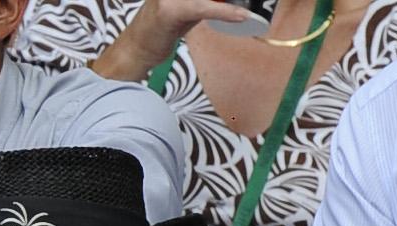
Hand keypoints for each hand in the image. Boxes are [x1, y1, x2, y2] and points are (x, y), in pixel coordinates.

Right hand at [94, 0, 249, 79]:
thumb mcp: (184, 8)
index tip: (242, 6)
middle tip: (261, 0)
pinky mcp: (170, 10)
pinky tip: (242, 15)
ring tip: (257, 4)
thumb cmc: (158, 30)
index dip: (224, 0)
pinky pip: (204, 7)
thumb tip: (229, 3)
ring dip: (233, 0)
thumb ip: (204, 2)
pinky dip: (225, 11)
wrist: (135, 50)